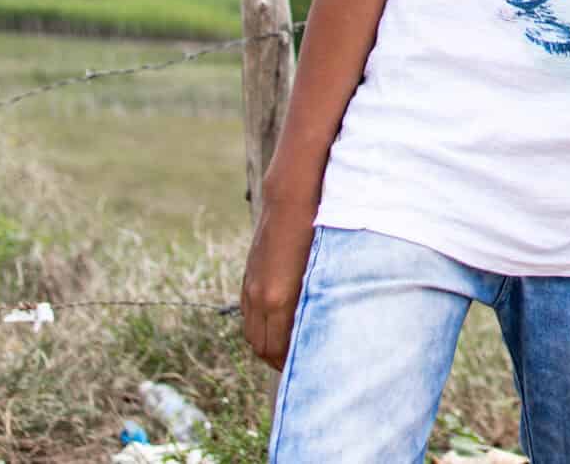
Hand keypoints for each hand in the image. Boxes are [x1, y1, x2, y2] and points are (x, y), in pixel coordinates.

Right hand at [239, 199, 318, 370]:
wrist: (291, 199)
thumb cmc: (318, 233)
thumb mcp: (321, 272)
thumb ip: (315, 303)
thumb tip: (317, 329)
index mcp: (278, 300)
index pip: (276, 350)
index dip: (287, 365)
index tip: (304, 370)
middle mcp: (259, 297)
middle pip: (260, 347)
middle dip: (277, 360)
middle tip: (297, 364)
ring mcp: (251, 286)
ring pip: (251, 332)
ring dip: (266, 344)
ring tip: (287, 348)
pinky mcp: (248, 277)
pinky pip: (248, 313)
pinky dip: (259, 326)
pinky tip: (276, 324)